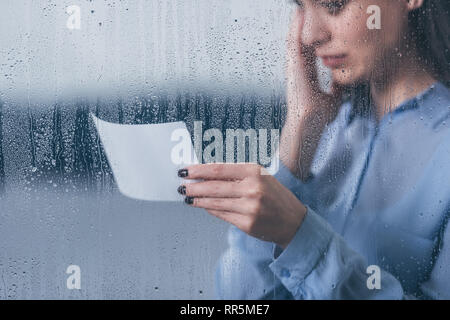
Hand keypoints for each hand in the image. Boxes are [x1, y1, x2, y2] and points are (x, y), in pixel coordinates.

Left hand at [178, 163, 306, 248]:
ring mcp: (249, 208)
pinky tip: (202, 205)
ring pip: (215, 202)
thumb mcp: (261, 178)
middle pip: (213, 186)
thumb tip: (207, 175)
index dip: (199, 170)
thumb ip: (237, 175)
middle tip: (181, 185)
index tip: (186, 170)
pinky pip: (221, 215)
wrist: (293, 221)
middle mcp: (252, 189)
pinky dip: (210, 209)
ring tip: (187, 196)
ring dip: (197, 199)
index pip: (219, 169)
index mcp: (255, 172)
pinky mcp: (247, 224)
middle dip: (194, 186)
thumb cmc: (276, 196)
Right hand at [285, 8, 343, 119]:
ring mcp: (294, 68)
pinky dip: (295, 29)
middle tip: (307, 10)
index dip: (314, 38)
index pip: (310, 52)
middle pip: (301, 42)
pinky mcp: (293, 67)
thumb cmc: (318, 117)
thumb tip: (342, 81)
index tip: (320, 26)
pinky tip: (298, 16)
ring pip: (295, 40)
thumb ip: (336, 88)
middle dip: (304, 26)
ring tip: (301, 8)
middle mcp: (298, 70)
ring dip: (298, 24)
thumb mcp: (333, 98)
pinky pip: (293, 44)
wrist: (309, 125)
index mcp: (307, 76)